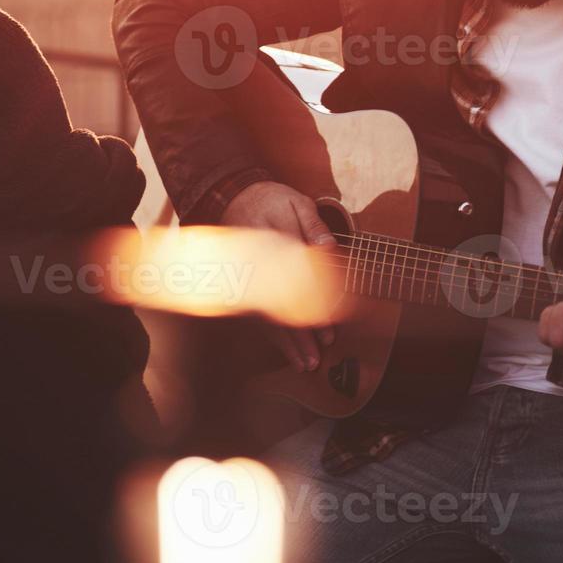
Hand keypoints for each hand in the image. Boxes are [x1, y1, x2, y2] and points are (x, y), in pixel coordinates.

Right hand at [222, 180, 335, 370]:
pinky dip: (275, 338)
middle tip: (321, 351)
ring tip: (308, 364)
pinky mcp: (243, 288)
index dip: (312, 297)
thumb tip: (329, 248)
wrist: (232, 199)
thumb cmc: (273, 201)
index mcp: (272, 239)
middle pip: (279, 303)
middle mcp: (256, 263)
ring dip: (288, 343)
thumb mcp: (297, 202)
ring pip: (266, 316)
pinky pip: (258, 318)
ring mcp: (246, 278)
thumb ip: (314, 226)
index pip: (295, 273)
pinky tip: (291, 354)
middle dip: (300, 331)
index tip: (331, 316)